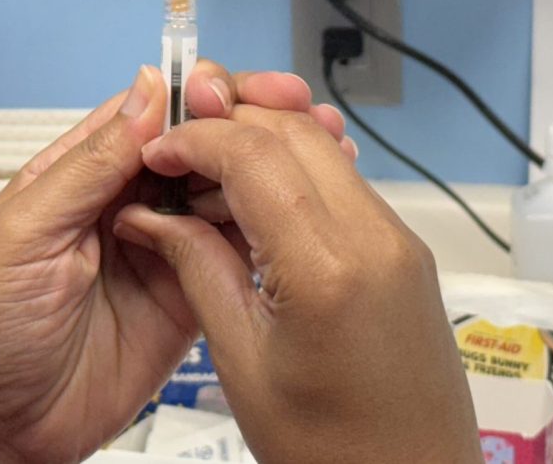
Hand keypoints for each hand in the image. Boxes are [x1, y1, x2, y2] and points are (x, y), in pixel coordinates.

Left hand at [0, 62, 351, 462]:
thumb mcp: (25, 232)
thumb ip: (91, 165)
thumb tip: (148, 89)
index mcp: (79, 173)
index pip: (148, 114)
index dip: (199, 93)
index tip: (244, 88)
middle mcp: (125, 202)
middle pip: (196, 146)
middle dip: (246, 125)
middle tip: (299, 112)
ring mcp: (160, 248)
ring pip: (222, 194)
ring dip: (264, 172)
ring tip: (314, 152)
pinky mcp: (186, 298)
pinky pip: (230, 255)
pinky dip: (262, 232)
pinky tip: (292, 214)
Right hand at [113, 106, 479, 463]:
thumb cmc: (333, 450)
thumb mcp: (241, 361)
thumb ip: (196, 268)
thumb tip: (149, 215)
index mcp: (327, 268)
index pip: (253, 153)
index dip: (194, 139)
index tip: (155, 152)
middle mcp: (376, 238)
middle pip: (292, 130)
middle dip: (226, 122)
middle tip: (175, 149)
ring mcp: (398, 240)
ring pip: (320, 146)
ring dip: (259, 143)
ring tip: (205, 179)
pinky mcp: (403, 250)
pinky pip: (341, 181)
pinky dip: (291, 172)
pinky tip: (250, 205)